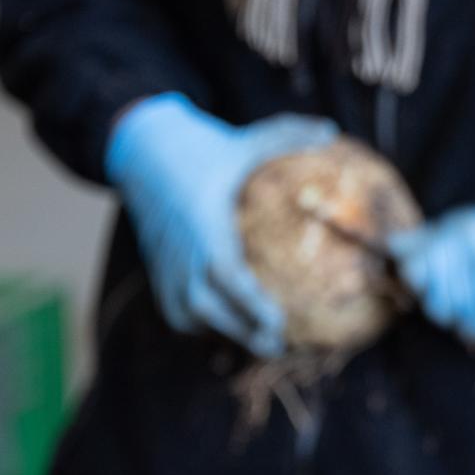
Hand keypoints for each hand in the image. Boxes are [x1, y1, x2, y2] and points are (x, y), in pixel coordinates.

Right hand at [105, 92, 337, 355]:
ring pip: (189, 315)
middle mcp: (180, 251)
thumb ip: (287, 135)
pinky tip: (233, 328)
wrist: (143, 152)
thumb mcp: (245, 140)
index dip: (250, 302)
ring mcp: (165, 265)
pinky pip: (177, 311)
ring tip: (262, 342)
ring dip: (224, 332)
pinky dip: (202, 324)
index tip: (279, 320)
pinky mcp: (158, 272)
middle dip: (241, 331)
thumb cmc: (204, 148)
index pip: (225, 273)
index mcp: (202, 224)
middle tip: (279, 344)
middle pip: (207, 307)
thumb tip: (331, 130)